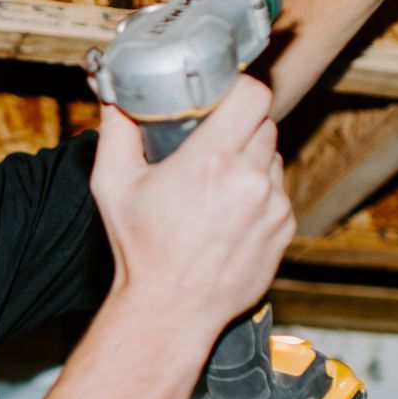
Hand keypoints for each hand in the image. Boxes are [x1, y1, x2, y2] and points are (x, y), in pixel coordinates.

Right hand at [89, 78, 293, 342]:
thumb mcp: (113, 185)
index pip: (253, 95)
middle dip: (240, 125)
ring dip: (251, 159)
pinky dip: (260, 193)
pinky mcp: (284, 228)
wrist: (171, 310)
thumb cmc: (141, 250)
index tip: (224, 94)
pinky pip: (278, 192)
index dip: (240, 88)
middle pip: (263, 123)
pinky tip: (230, 211)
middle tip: (212, 140)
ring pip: (273, 157)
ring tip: (218, 181)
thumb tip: (113, 93)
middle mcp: (249, 180)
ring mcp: (272, 206)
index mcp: (211, 161)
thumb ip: (115, 131)